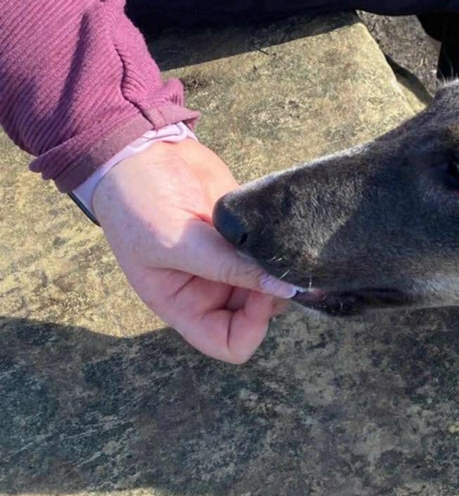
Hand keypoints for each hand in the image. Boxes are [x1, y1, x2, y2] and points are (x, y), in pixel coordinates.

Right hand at [92, 137, 296, 362]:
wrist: (140, 151)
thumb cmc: (136, 204)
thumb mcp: (173, 241)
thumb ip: (226, 266)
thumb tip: (284, 287)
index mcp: (183, 305)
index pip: (229, 343)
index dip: (252, 328)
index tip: (261, 292)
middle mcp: (210, 290)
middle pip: (259, 315)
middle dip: (273, 296)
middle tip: (279, 263)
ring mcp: (230, 262)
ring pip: (273, 284)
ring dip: (281, 268)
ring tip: (275, 241)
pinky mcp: (245, 235)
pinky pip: (275, 251)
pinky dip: (284, 245)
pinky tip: (281, 227)